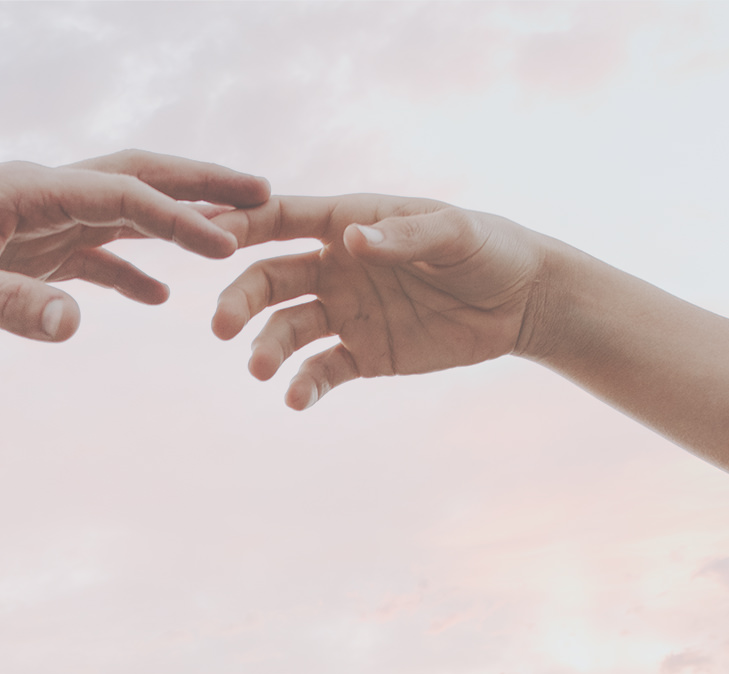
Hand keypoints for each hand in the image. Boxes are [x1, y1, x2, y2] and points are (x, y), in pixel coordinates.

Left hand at [0, 151, 268, 341]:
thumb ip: (10, 307)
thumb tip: (78, 325)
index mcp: (28, 190)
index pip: (121, 196)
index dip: (179, 219)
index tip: (232, 242)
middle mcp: (39, 194)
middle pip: (137, 180)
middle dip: (202, 188)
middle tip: (268, 195)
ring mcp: (33, 219)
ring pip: (120, 211)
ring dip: (176, 221)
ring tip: (236, 236)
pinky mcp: (19, 248)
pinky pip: (88, 252)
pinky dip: (128, 268)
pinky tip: (159, 298)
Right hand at [211, 195, 549, 407]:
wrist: (522, 302)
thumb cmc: (489, 249)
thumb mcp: (454, 233)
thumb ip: (402, 236)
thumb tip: (351, 241)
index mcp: (350, 223)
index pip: (283, 219)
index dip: (243, 225)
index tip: (206, 234)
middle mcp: (336, 268)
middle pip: (270, 278)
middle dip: (241, 298)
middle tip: (222, 326)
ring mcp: (347, 313)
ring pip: (288, 328)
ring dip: (267, 346)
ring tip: (261, 368)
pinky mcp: (364, 355)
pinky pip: (322, 371)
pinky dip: (304, 386)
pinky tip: (294, 399)